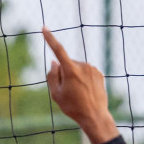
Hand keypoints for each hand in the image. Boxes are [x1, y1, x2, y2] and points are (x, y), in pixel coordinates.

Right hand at [43, 28, 118, 143]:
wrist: (94, 116)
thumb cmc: (72, 107)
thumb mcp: (56, 94)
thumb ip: (52, 76)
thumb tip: (54, 62)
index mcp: (71, 70)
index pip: (58, 50)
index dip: (50, 39)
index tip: (44, 28)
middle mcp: (83, 66)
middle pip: (66, 64)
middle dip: (63, 73)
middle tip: (67, 91)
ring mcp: (92, 69)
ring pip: (76, 68)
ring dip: (73, 76)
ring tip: (77, 93)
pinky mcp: (98, 73)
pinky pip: (85, 72)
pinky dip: (82, 79)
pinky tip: (85, 91)